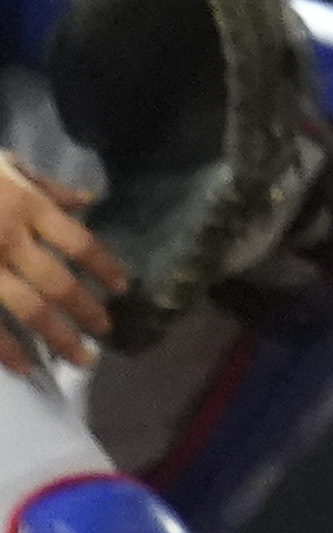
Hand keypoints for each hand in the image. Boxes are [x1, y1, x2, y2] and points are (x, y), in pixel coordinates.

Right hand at [0, 154, 117, 378]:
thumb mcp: (5, 165)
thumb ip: (45, 187)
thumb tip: (87, 201)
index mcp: (28, 208)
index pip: (80, 243)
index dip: (104, 267)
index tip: (120, 287)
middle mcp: (11, 241)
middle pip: (60, 283)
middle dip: (86, 311)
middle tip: (105, 331)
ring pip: (29, 311)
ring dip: (58, 338)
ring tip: (80, 359)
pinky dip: (7, 351)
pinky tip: (25, 367)